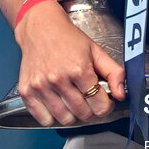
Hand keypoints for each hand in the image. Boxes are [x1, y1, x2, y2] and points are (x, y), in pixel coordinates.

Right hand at [15, 0, 126, 126]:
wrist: (40, 28)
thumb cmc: (68, 39)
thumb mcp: (96, 51)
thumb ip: (114, 72)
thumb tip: (121, 94)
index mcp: (79, 69)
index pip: (100, 106)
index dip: (105, 105)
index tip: (102, 99)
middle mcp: (59, 80)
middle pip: (83, 114)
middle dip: (90, 109)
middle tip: (86, 97)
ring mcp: (41, 87)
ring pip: (65, 119)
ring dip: (72, 114)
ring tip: (71, 99)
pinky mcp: (27, 92)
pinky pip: (44, 120)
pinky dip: (52, 116)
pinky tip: (56, 102)